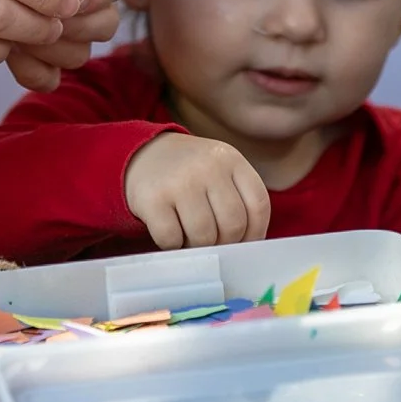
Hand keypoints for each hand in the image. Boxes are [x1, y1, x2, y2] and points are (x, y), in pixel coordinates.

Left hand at [0, 0, 127, 90]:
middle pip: (105, 20)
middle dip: (76, 29)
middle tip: (40, 28)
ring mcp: (62, 10)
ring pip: (80, 48)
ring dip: (53, 53)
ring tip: (18, 43)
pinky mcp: (36, 34)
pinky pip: (51, 67)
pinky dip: (36, 70)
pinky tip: (11, 60)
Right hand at [123, 132, 272, 249]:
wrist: (142, 154)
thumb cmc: (190, 174)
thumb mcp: (219, 171)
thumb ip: (237, 199)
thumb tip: (248, 246)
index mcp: (230, 159)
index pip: (258, 205)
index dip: (255, 232)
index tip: (245, 243)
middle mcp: (207, 166)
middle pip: (233, 225)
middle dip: (224, 242)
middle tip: (213, 241)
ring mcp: (179, 181)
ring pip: (204, 236)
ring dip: (198, 246)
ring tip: (190, 235)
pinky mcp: (153, 199)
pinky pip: (172, 239)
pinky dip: (173, 245)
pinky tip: (171, 230)